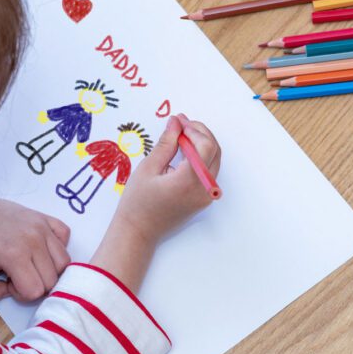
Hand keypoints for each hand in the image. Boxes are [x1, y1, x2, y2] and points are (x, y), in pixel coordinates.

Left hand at [0, 191, 71, 302]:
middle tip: (15, 273)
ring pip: (64, 261)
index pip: (35, 291)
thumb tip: (13, 291)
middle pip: (52, 279)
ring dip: (48, 269)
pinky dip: (57, 247)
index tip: (6, 281)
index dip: (21, 293)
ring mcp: (42, 226)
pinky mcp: (44, 217)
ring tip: (28, 263)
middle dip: (34, 283)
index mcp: (15, 255)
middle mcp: (34, 240)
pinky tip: (40, 249)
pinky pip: (65, 235)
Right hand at [90, 115, 220, 291]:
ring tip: (181, 136)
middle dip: (200, 133)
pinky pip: (209, 171)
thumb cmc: (138, 203)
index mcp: (189, 181)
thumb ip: (166, 143)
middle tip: (180, 124)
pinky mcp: (204, 199)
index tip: (179, 121)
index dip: (194, 129)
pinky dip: (201, 157)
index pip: (205, 146)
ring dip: (202, 144)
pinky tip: (185, 150)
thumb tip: (175, 123)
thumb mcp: (148, 168)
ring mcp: (206, 196)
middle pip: (214, 151)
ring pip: (214, 160)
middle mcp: (203, 189)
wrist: (139, 231)